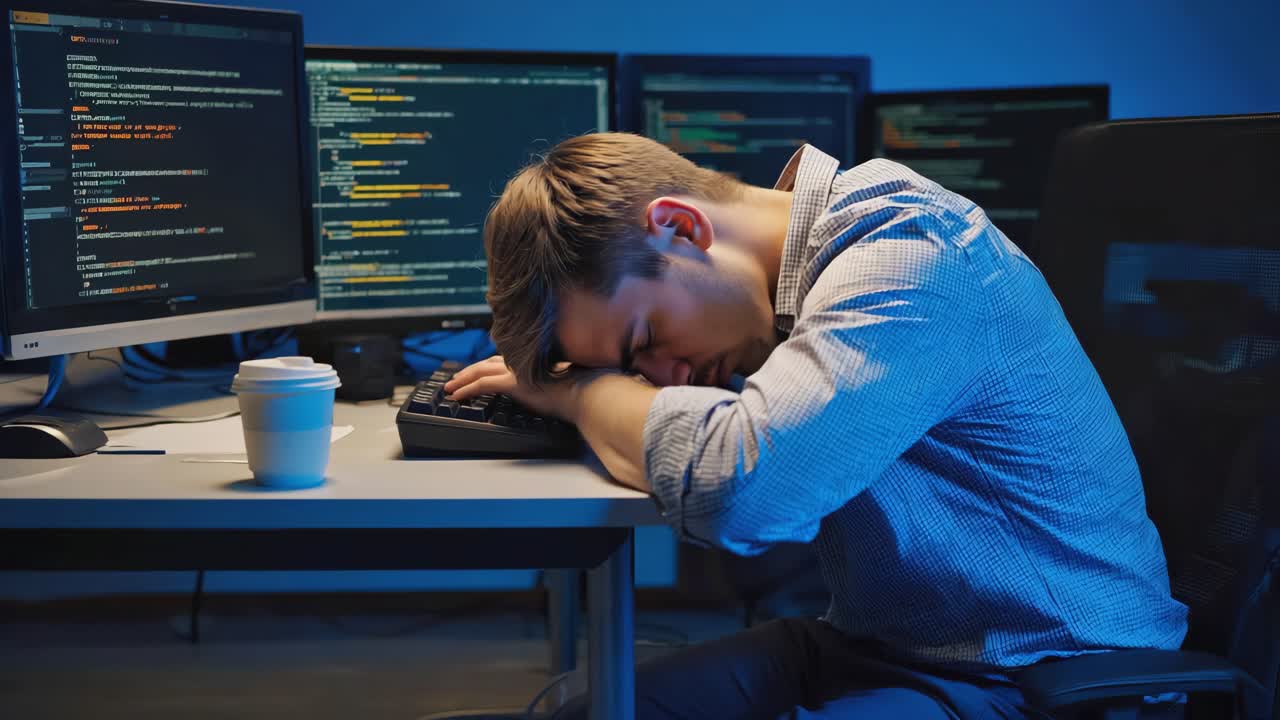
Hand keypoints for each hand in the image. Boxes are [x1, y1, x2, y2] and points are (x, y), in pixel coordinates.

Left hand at [443, 356, 577, 419]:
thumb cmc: (580, 390)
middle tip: (455, 379)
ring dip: (462, 380)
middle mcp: (521, 363)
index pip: (502, 360)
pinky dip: (466, 390)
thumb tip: (551, 388)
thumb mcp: (563, 382)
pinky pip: (481, 385)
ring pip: (479, 372)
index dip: (485, 366)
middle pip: (487, 363)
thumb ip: (551, 380)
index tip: (475, 372)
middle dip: (468, 371)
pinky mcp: (512, 383)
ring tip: (450, 388)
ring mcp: (516, 371)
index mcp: (532, 360)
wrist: (585, 393)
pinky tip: (457, 396)